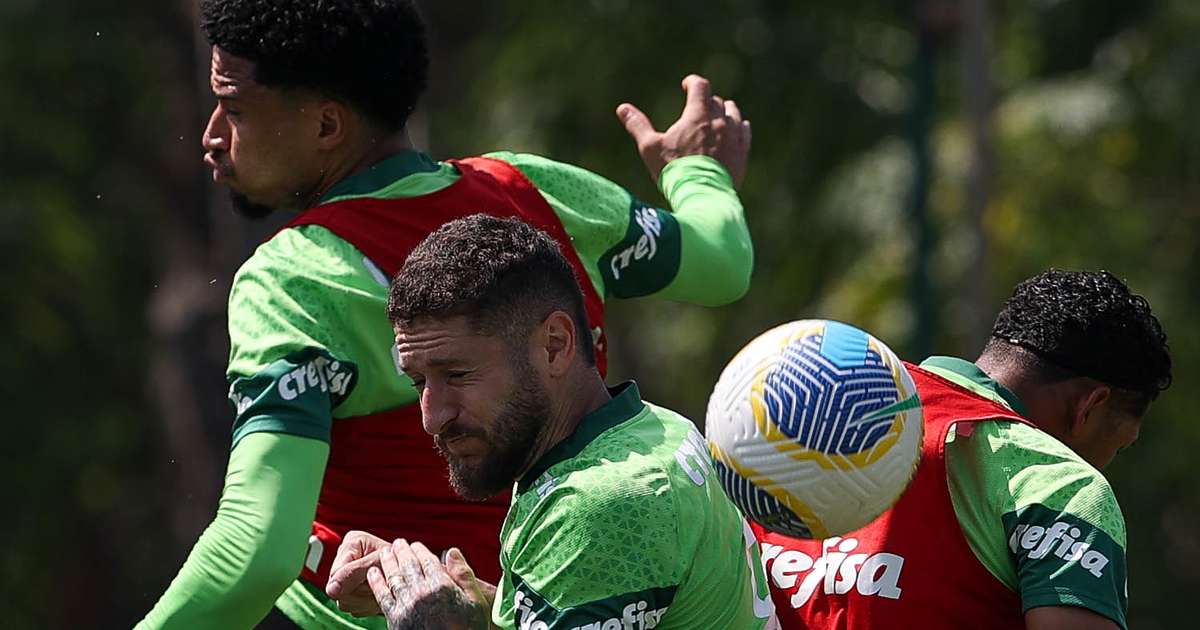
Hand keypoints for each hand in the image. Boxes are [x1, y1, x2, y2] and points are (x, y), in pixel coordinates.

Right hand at [326, 530, 390, 616]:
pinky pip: (351, 608)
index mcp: (350, 544)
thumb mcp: (378, 561)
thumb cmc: (398, 561)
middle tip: (380, 582)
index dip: (351, 581)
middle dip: (361, 590)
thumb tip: (330, 590)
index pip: (336, 572)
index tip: (369, 580)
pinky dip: (366, 606)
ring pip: (343, 601)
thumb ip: (354, 571)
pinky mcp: (350, 594)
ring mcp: (344, 579)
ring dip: (365, 599)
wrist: (409, 574)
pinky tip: (376, 595)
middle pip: (337, 589)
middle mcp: (344, 561)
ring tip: (380, 587)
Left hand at [367, 539, 489, 629]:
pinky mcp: (395, 619)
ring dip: (387, 562)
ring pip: (394, 577)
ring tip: (384, 552)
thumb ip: (464, 575)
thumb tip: (452, 551)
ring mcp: (407, 606)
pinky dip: (376, 583)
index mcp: (442, 586)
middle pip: (409, 566)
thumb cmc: (468, 629)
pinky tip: (372, 573)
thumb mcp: (476, 603)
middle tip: (397, 543)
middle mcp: (422, 593)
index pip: (428, 561)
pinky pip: (382, 597)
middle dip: (402, 551)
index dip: (420, 550)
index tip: (415, 545)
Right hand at [617, 74, 751, 186]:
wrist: (702, 196)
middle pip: (715, 101)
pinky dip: (738, 126)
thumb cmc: (674, 171)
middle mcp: (719, 122)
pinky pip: (744, 131)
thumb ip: (638, 125)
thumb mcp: (650, 148)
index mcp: (697, 116)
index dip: (692, 83)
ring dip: (724, 111)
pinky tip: (735, 129)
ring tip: (716, 116)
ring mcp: (733, 136)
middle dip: (705, 102)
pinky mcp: (742, 152)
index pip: (700, 86)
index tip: (686, 86)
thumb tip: (622, 108)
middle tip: (696, 109)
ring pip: (732, 113)